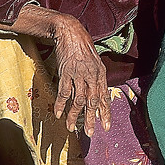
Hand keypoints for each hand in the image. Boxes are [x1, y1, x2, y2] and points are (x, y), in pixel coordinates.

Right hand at [50, 14, 110, 136]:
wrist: (70, 32)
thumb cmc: (83, 46)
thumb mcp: (95, 61)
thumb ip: (97, 77)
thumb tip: (98, 93)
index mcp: (100, 74)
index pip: (104, 97)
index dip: (105, 112)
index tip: (106, 126)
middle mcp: (92, 75)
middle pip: (92, 101)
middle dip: (91, 118)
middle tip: (90, 133)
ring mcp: (78, 74)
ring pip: (78, 100)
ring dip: (74, 115)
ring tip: (71, 127)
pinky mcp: (66, 72)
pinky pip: (64, 92)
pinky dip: (60, 104)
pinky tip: (58, 113)